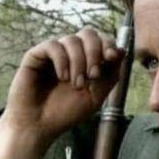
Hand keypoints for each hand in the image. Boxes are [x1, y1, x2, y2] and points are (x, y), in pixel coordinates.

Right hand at [2, 27, 123, 141]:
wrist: (39, 126)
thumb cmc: (65, 113)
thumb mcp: (96, 96)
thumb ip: (111, 75)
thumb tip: (122, 51)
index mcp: (85, 61)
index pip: (100, 40)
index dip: (109, 44)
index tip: (112, 57)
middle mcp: (69, 54)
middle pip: (88, 33)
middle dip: (95, 51)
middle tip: (93, 75)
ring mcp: (53, 53)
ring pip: (71, 39)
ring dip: (79, 62)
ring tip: (75, 84)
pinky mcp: (36, 55)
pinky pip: (53, 45)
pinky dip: (62, 60)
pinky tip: (62, 77)